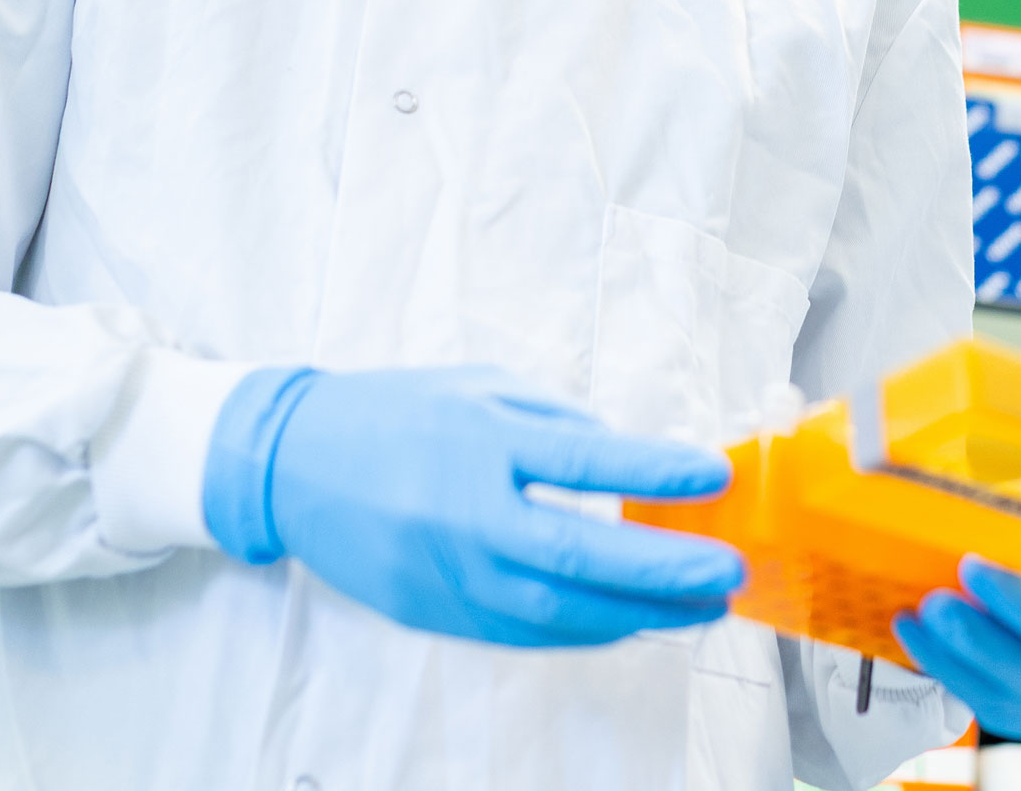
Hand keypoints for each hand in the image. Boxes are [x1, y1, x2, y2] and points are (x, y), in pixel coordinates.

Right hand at [201, 365, 743, 647]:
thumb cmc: (397, 413)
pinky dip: (584, 630)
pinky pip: (522, 632)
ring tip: (699, 606)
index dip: (654, 470)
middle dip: (661, 569)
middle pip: (577, 553)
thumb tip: (634, 460)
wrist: (293, 464)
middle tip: (727, 574)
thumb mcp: (478, 389)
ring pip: (555, 610)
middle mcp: (463, 510)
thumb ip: (555, 423)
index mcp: (478, 439)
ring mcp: (446, 571)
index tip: (713, 476)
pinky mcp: (433, 612)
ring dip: (636, 614)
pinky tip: (630, 619)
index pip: (583, 459)